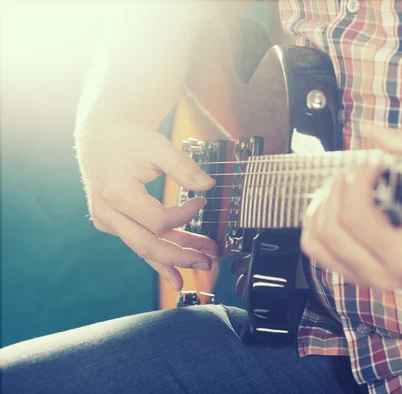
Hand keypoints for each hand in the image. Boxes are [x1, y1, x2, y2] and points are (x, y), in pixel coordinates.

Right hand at [76, 121, 217, 290]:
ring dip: (175, 257)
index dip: (185, 216)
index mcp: (116, 193)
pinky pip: (139, 243)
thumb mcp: (157, 146)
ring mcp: (108, 221)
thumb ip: (183, 166)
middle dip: (181, 256)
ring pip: (144, 248)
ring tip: (202, 264)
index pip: (158, 220)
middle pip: (148, 245)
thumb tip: (208, 185)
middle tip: (208, 261)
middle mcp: (107, 212)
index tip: (202, 203)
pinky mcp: (113, 224)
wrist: (101, 136)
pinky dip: (158, 257)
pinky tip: (175, 275)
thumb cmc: (128, 139)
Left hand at [300, 126, 401, 289]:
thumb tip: (371, 132)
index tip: (375, 163)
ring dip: (322, 207)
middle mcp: (384, 276)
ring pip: (317, 244)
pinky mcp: (367, 275)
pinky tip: (339, 205)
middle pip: (328, 229)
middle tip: (357, 171)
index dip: (358, 178)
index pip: (354, 216)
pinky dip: (321, 226)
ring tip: (343, 186)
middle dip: (336, 189)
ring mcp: (373, 279)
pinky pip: (325, 253)